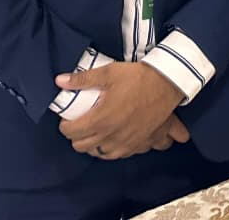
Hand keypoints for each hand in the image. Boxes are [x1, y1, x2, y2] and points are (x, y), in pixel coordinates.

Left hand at [56, 62, 184, 159]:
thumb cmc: (138, 77)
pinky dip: (111, 150)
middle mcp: (110, 135)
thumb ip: (83, 79)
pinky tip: (112, 140)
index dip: (65, 125)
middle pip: (81, 146)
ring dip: (93, 145)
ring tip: (95, 133)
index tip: (69, 118)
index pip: (70, 132)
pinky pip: (118, 155)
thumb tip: (59, 81)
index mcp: (100, 119)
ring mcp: (125, 142)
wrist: (169, 83)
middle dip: (77, 136)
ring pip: (98, 153)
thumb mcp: (109, 73)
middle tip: (81, 124)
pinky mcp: (138, 144)